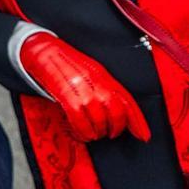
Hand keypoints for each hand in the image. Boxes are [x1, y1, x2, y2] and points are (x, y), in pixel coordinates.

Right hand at [21, 33, 149, 142]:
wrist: (44, 52)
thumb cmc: (67, 64)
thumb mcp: (91, 73)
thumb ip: (105, 89)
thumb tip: (120, 112)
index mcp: (104, 76)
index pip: (127, 100)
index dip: (138, 121)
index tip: (144, 136)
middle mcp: (96, 81)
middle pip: (115, 111)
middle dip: (115, 128)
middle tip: (111, 134)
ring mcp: (81, 88)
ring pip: (99, 119)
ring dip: (98, 132)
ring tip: (94, 135)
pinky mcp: (66, 95)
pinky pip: (79, 119)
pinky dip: (82, 131)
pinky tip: (82, 134)